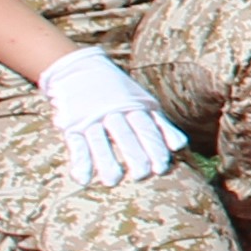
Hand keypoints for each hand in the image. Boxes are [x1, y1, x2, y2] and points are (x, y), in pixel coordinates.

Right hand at [40, 48, 185, 189]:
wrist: (79, 69)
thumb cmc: (119, 93)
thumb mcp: (142, 102)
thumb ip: (159, 124)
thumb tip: (179, 146)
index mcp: (134, 106)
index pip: (147, 128)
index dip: (154, 147)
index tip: (161, 167)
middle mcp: (113, 112)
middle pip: (125, 135)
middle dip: (135, 155)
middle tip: (142, 176)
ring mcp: (91, 118)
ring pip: (99, 141)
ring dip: (106, 162)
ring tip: (113, 181)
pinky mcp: (72, 125)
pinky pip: (76, 144)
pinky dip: (80, 162)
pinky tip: (84, 179)